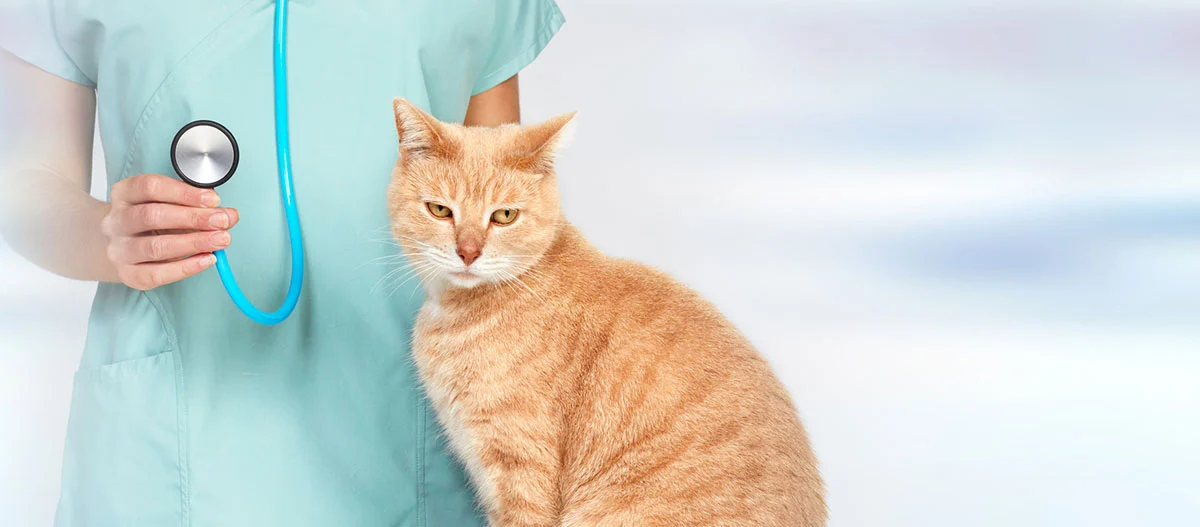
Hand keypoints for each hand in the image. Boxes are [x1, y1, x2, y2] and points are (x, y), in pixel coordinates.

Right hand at [101, 174, 239, 289]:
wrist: (123, 245)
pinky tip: (206, 259)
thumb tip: (229, 215)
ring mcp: (118, 249)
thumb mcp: (173, 205)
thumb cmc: (153, 220)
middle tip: (222, 221)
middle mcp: (115, 221)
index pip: (150, 187)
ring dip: (193, 243)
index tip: (213, 199)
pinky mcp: (127, 274)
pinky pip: (156, 274)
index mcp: (124, 194)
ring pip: (154, 247)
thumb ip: (201, 206)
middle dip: (192, 218)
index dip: (184, 192)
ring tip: (220, 240)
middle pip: (152, 216)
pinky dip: (185, 268)